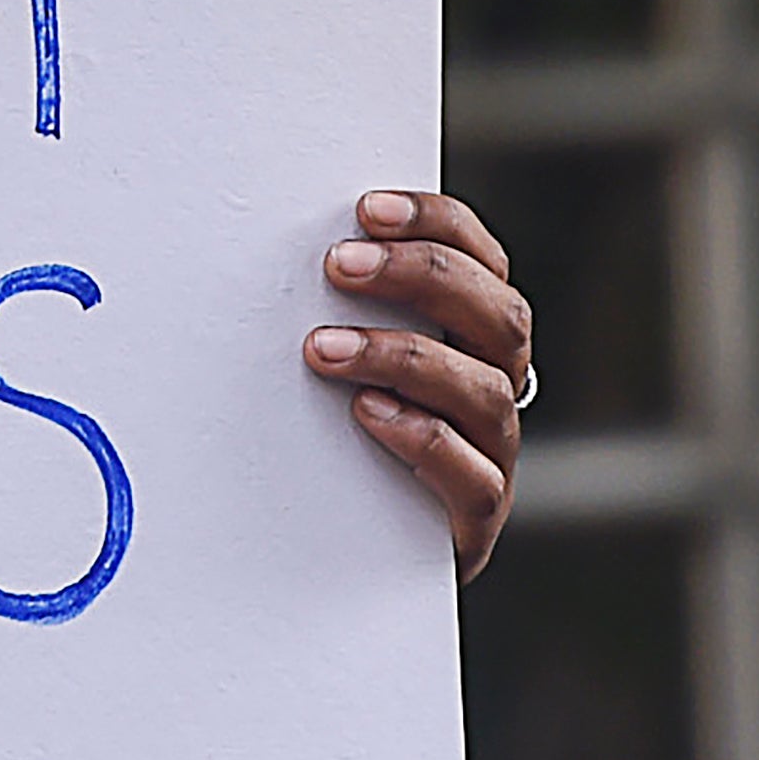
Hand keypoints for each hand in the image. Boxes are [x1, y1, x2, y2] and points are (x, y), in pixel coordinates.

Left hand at [303, 190, 530, 578]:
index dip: (438, 224)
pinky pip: (472, 476)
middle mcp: (495, 383)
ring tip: (324, 347)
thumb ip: (334, 305)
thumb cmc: (338, 429)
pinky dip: (423, 438)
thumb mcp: (340, 355)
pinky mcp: (474, 514)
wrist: (356, 549)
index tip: (365, 210)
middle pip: (500, 314)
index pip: (482, 260)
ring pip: (485, 390)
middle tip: (338, 265)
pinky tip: (367, 414)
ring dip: (402, 356)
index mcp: (473, 333)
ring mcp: (492, 451)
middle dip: (421, 277)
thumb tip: (258, 232)